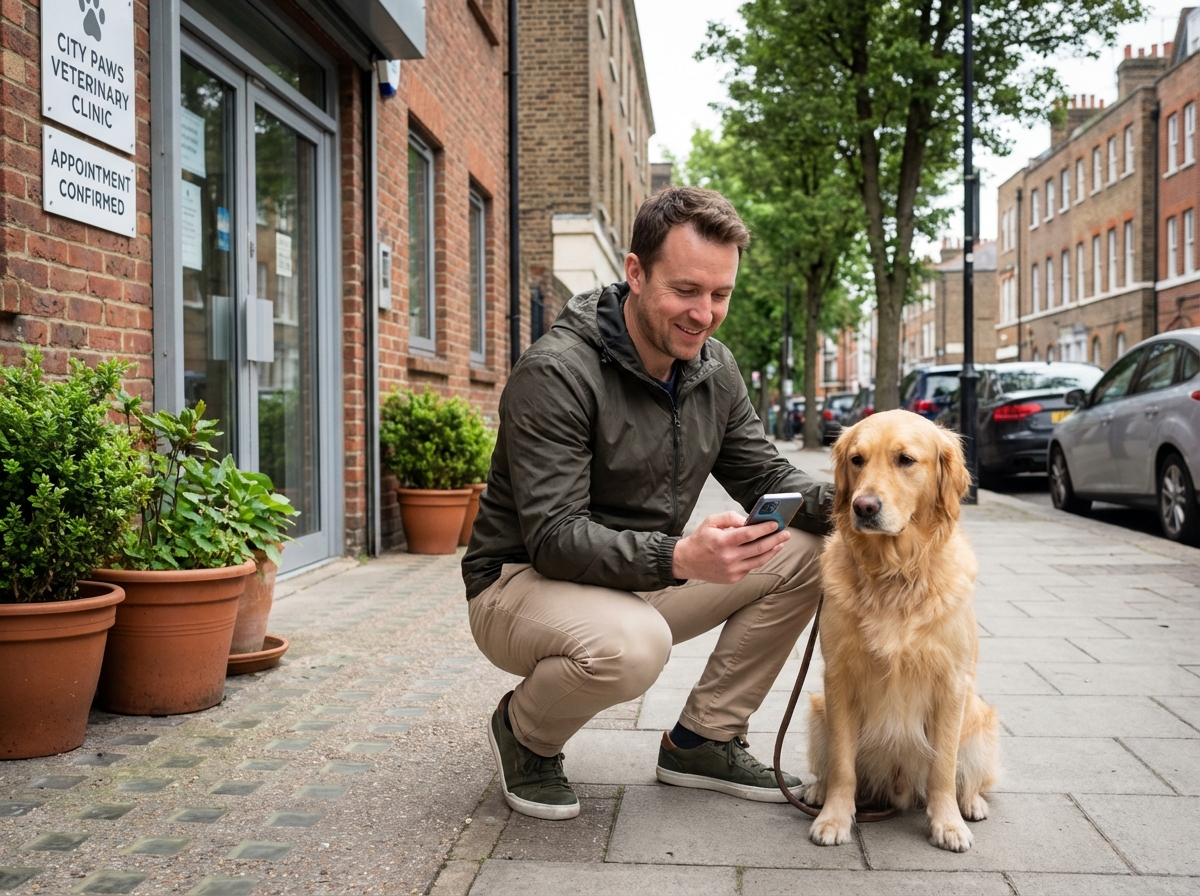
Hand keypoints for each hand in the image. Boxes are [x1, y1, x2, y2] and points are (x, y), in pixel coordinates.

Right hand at [671, 511, 789, 583]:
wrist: (687, 561)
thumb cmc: (701, 539)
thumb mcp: (711, 521)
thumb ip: (730, 517)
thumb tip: (749, 520)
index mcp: (722, 541)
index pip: (749, 534)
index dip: (765, 528)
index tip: (776, 523)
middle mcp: (728, 558)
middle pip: (759, 548)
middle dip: (775, 539)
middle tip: (785, 533)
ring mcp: (732, 570)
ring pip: (759, 560)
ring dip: (773, 550)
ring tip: (781, 543)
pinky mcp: (733, 578)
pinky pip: (752, 567)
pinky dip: (761, 558)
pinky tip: (768, 551)